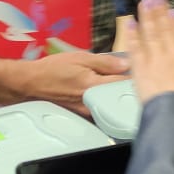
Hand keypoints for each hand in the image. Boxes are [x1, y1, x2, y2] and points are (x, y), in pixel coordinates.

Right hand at [12, 49, 129, 117]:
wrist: (32, 84)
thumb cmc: (54, 68)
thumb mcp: (80, 58)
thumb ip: (105, 62)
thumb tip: (127, 64)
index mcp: (93, 85)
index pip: (123, 84)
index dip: (134, 77)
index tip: (141, 71)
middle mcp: (93, 102)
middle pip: (120, 97)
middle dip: (129, 88)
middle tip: (134, 78)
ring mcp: (88, 111)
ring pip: (112, 104)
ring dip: (119, 96)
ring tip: (121, 86)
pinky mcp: (84, 115)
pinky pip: (102, 109)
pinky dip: (108, 102)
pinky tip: (107, 94)